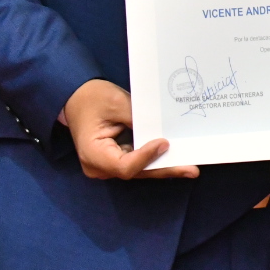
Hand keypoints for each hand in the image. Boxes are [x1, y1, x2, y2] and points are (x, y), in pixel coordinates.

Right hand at [62, 79, 198, 179]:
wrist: (77, 97)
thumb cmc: (93, 98)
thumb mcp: (116, 103)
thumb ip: (137, 119)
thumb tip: (162, 132)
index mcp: (93, 154)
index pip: (124, 166)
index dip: (146, 158)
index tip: (164, 143)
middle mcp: (99, 168)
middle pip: (136, 172)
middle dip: (165, 169)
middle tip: (191, 170)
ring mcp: (107, 167)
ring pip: (139, 170)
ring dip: (163, 167)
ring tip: (190, 166)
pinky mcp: (116, 160)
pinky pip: (137, 163)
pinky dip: (155, 160)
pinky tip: (176, 157)